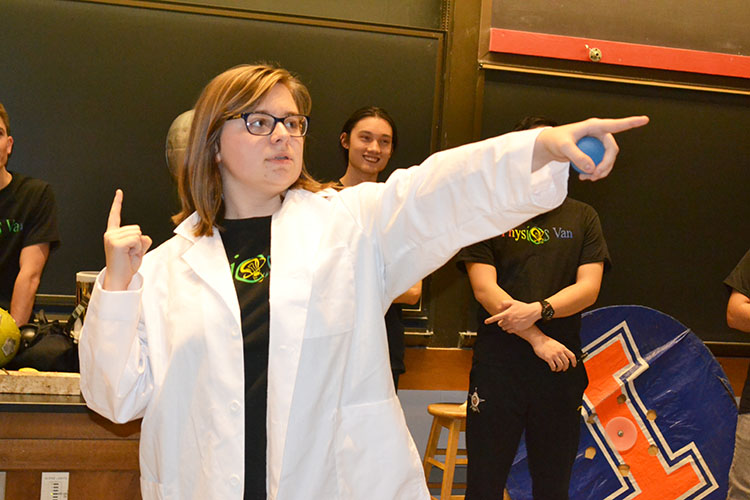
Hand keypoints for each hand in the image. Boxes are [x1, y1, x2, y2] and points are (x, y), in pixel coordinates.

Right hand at [102, 189, 151, 290]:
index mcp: (114, 234)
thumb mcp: (138, 251)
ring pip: (137, 234)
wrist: (119, 279)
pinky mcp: (115, 242)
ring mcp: (111, 238)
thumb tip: (144, 236)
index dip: (118, 203)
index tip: (119, 192)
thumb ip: (142, 241)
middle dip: (138, 241)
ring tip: (128, 254)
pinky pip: (136, 239)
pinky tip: (128, 255)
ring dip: (138, 246)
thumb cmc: (126, 266)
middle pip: (137, 228)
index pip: (116, 215)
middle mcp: (110, 234)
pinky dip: (137, 248)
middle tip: (130, 253)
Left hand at [484, 299, 539, 332]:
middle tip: (505, 319)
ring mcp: (513, 325)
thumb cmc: (523, 307)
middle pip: (500, 324)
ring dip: (505, 326)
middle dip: (501, 322)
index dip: (490, 320)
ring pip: (504, 328)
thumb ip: (504, 303)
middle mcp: (509, 320)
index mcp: (507, 313)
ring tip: (509, 322)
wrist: (533, 312)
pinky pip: (509, 331)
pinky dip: (509, 329)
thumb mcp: (513, 302)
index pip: (496, 318)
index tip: (485, 322)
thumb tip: (499, 307)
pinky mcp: (517, 329)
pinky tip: (512, 325)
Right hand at [529, 334, 576, 371]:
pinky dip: (553, 369)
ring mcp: (554, 355)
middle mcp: (559, 352)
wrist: (539, 340)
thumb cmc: (547, 342)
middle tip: (564, 369)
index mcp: (563, 348)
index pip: (572, 356)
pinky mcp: (548, 358)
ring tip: (557, 369)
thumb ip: (562, 350)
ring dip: (559, 369)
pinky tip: (552, 368)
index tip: (574, 365)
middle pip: (566, 362)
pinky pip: (553, 366)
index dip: (574, 362)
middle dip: (566, 367)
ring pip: (561, 365)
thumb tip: (566, 356)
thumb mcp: (558, 344)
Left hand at [533, 116, 649, 180]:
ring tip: (588, 178)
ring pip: (607, 159)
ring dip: (601, 171)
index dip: (631, 123)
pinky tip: (585, 177)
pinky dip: (595, 172)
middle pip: (612, 150)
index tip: (645, 119)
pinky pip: (600, 164)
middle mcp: (598, 133)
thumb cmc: (554, 140)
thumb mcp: (564, 147)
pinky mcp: (593, 152)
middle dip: (607, 164)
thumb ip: (577, 156)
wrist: (548, 145)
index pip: (615, 125)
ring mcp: (597, 144)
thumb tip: (591, 168)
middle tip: (595, 175)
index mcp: (594, 126)